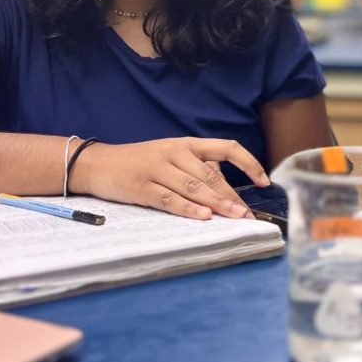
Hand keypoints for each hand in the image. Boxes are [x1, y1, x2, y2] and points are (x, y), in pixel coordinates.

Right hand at [71, 138, 268, 220]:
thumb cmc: (138, 162)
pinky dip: (188, 208)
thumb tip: (224, 186)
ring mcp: (158, 169)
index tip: (264, 181)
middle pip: (211, 174)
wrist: (97, 163)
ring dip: (217, 203)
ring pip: (194, 186)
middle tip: (249, 215)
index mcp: (186, 144)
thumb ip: (195, 167)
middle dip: (233, 196)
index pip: (226, 148)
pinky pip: (169, 199)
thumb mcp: (170, 156)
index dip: (248, 163)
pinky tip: (204, 217)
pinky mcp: (142, 187)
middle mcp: (175, 153)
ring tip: (236, 217)